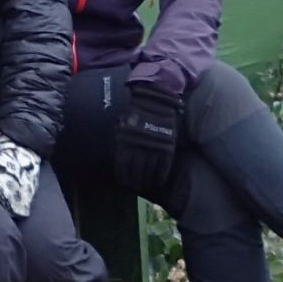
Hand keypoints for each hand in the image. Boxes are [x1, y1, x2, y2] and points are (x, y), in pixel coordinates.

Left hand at [112, 80, 184, 195]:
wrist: (154, 95)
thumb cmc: (134, 108)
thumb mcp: (121, 123)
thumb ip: (120, 141)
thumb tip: (115, 158)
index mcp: (124, 140)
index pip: (122, 167)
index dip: (123, 179)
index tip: (125, 183)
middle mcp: (138, 145)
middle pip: (136, 172)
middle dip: (135, 182)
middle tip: (135, 187)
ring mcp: (154, 145)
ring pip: (149, 171)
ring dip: (147, 181)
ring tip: (146, 185)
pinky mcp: (167, 144)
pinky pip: (163, 166)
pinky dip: (160, 176)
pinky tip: (158, 181)